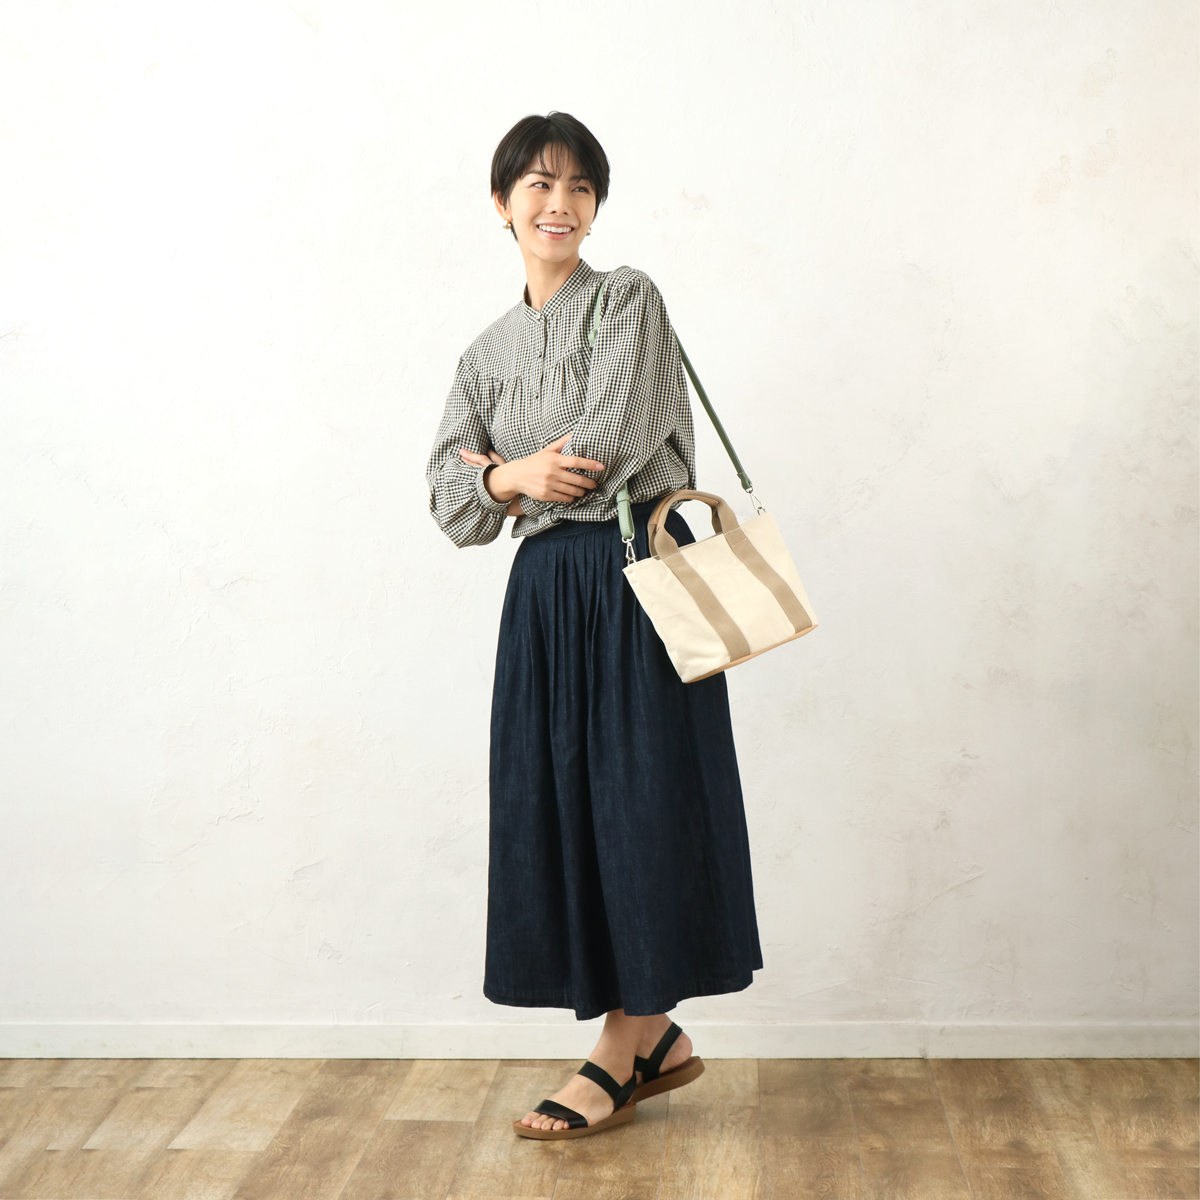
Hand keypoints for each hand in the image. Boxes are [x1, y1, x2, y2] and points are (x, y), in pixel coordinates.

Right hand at [462, 434, 604, 505]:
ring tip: (584, 490)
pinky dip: (571, 498)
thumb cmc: (535, 462)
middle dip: (589, 483)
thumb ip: (561, 443)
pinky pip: (564, 498)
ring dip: (582, 491)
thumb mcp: (547, 450)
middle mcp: (552, 472)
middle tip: (594, 483)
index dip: (590, 464)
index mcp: (555, 460)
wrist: (517, 476)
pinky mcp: (546, 495)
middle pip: (577, 479)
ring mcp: (549, 485)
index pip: (576, 462)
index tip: (601, 466)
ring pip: (572, 491)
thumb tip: (575, 433)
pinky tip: (573, 495)